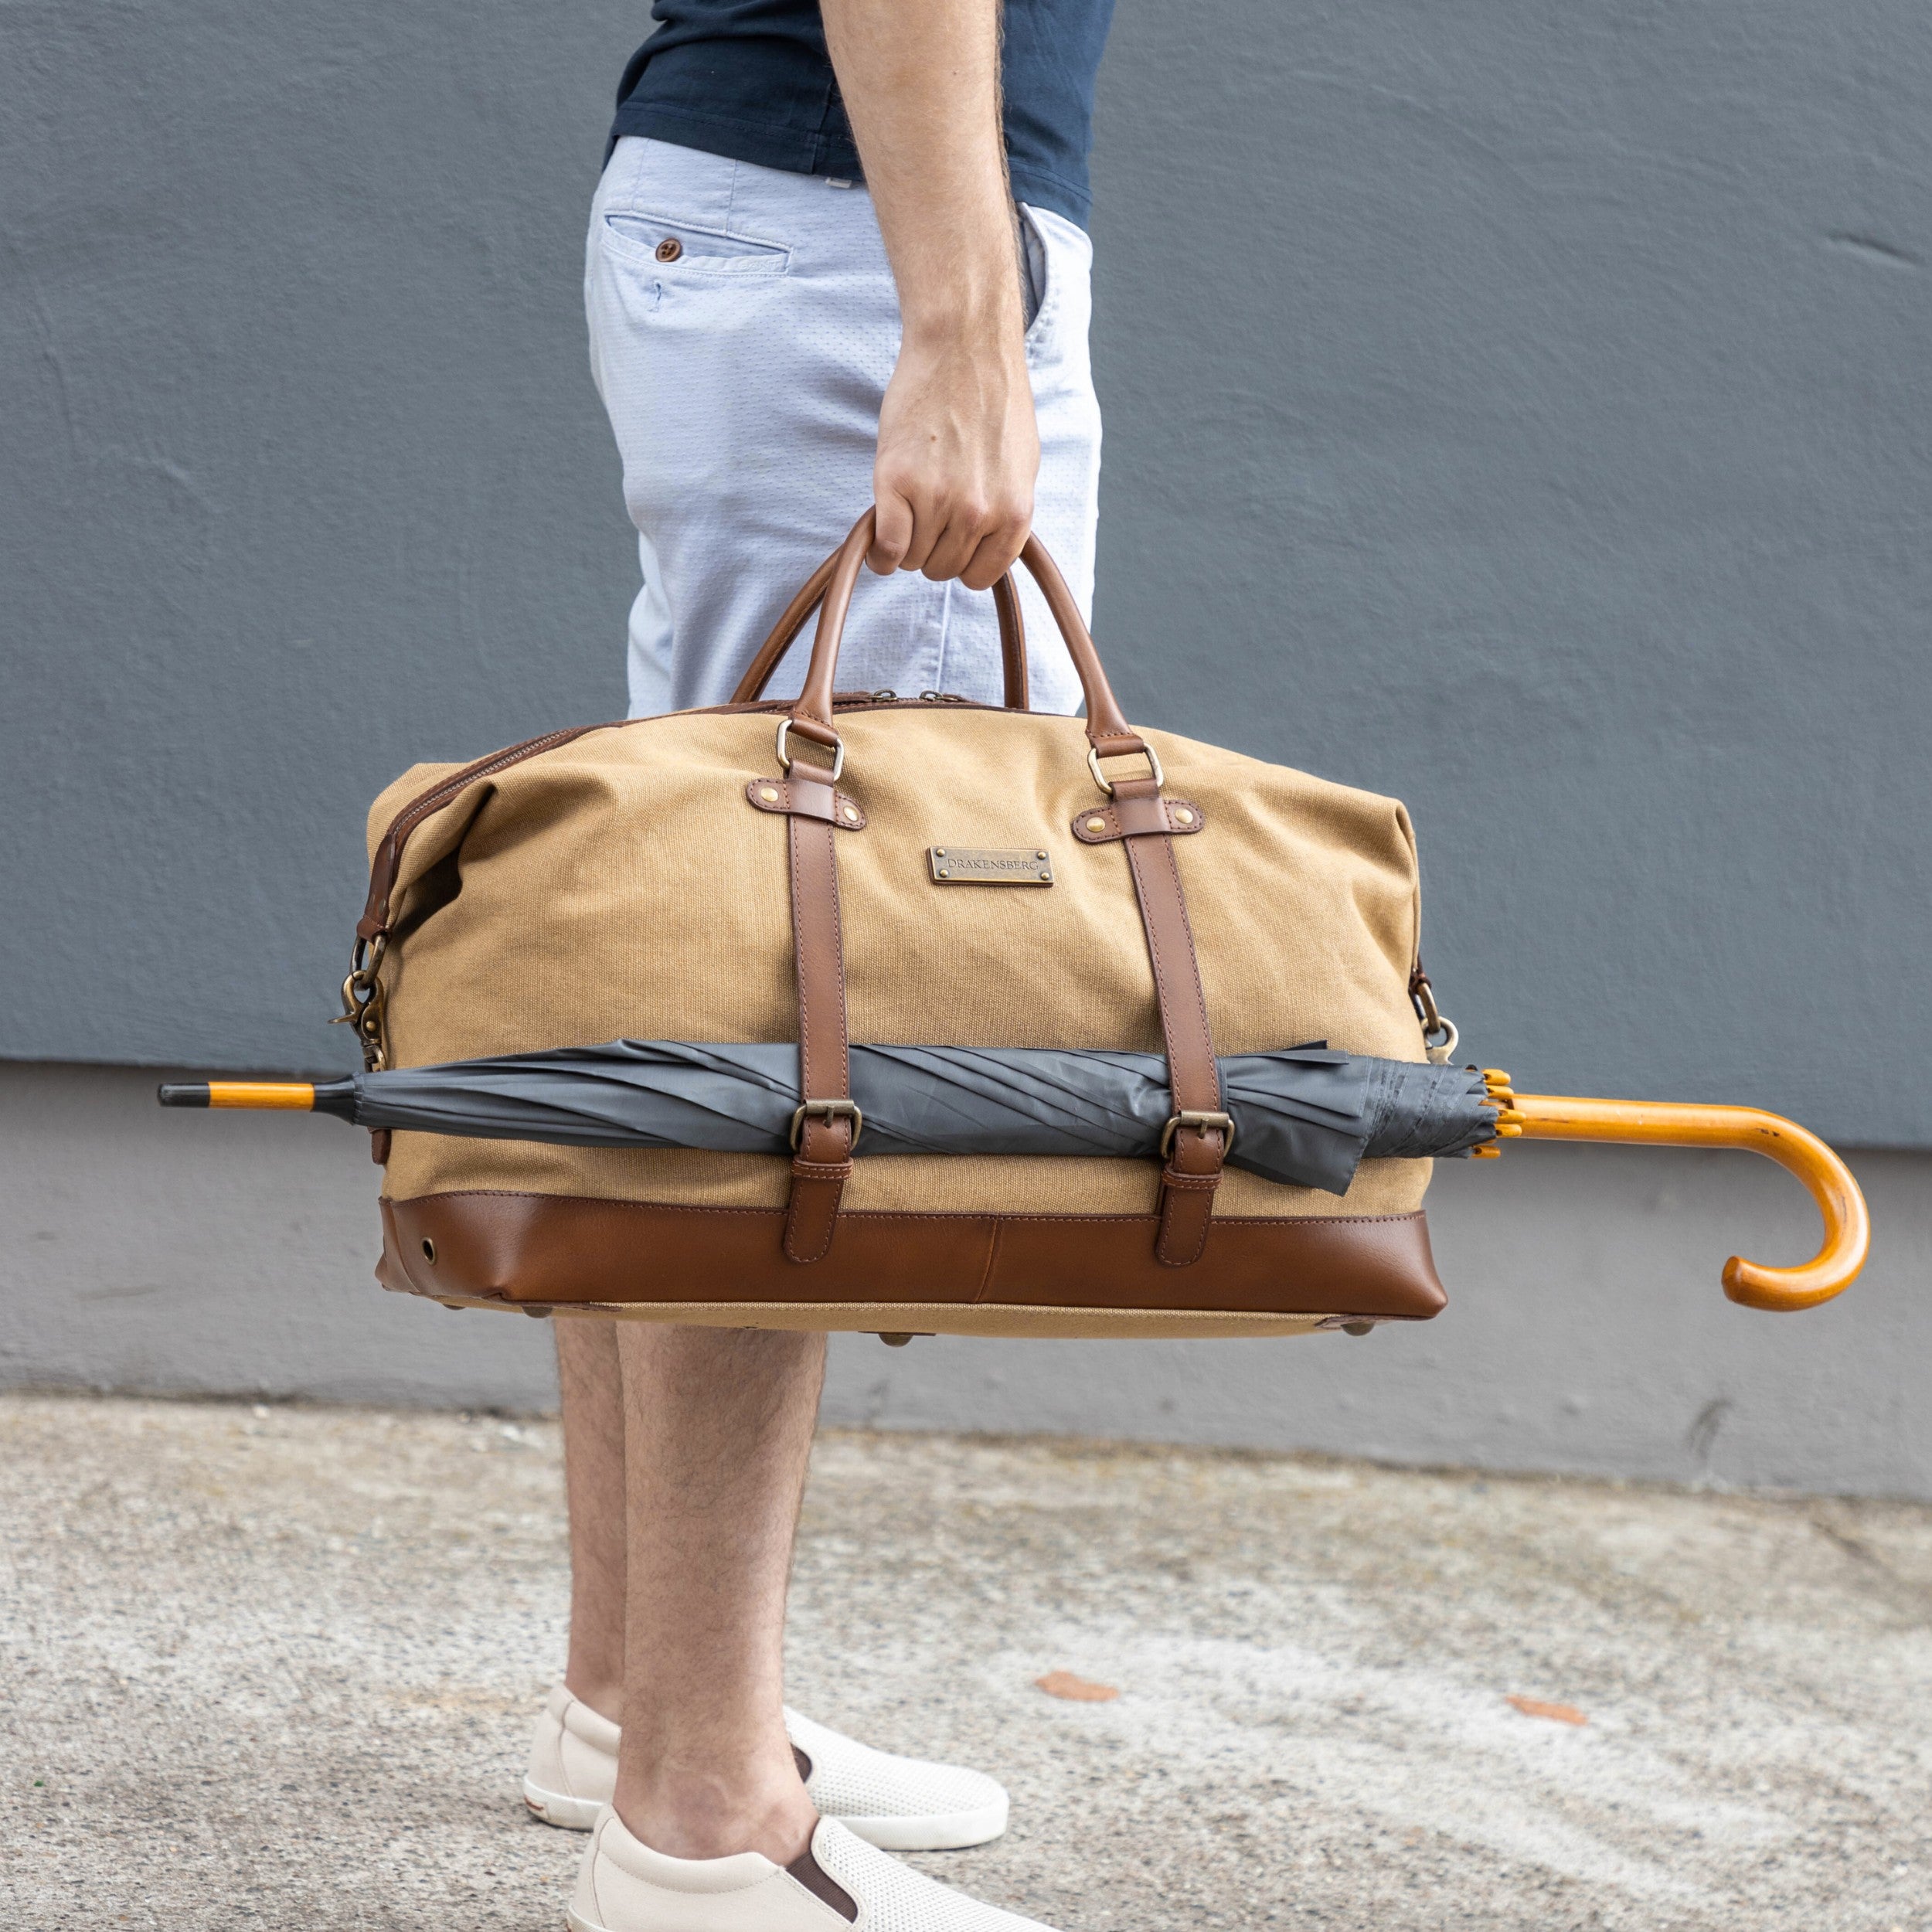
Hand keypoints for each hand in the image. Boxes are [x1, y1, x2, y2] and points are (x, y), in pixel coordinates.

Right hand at [869, 318, 1038, 590]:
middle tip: (925, 515)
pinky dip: (878, 552)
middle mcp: (978, 512)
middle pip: (941, 569)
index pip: (978, 576)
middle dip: (931, 549)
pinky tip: (877, 542)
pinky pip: (886, 546)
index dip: (960, 562)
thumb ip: (1003, 513)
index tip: (949, 544)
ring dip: (905, 543)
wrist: (964, 346)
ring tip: (907, 508)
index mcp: (1014, 513)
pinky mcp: (896, 481)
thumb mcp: (1020, 467)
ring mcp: (936, 498)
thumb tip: (982, 549)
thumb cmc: (993, 399)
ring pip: (911, 559)